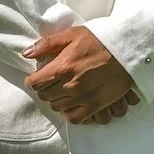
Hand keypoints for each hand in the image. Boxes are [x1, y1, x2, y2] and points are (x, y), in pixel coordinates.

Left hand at [23, 26, 138, 126]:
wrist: (127, 50)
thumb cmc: (99, 40)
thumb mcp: (72, 35)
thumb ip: (47, 44)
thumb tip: (26, 54)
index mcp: (62, 67)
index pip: (34, 83)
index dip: (33, 80)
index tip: (37, 77)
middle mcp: (70, 85)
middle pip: (44, 96)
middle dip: (44, 89)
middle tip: (50, 82)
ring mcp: (83, 97)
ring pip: (56, 107)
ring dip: (55, 100)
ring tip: (61, 91)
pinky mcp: (95, 105)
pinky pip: (74, 118)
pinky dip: (69, 113)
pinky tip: (71, 104)